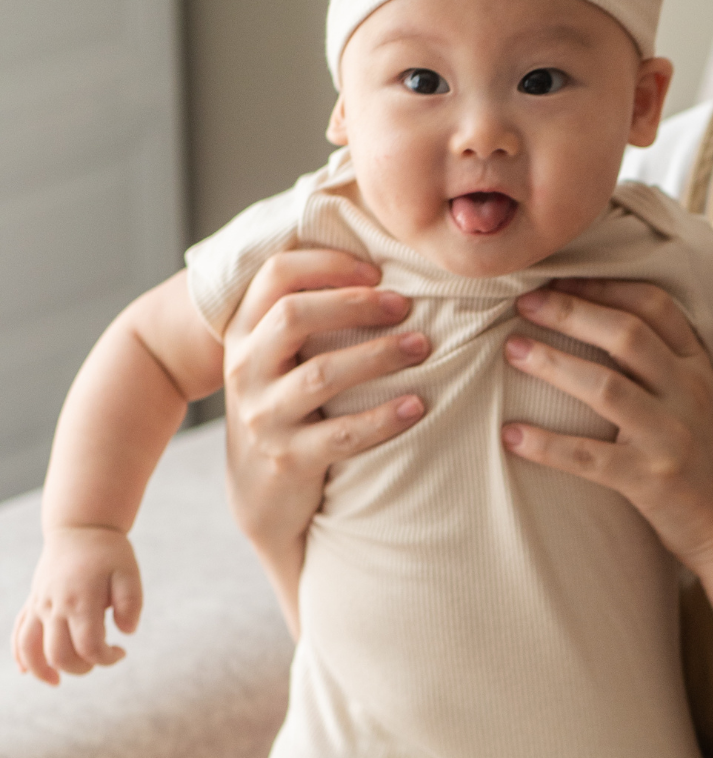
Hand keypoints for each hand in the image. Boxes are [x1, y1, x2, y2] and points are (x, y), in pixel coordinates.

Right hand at [12, 526, 141, 683]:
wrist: (80, 528)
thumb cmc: (109, 553)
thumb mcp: (129, 573)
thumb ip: (131, 603)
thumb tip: (126, 632)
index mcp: (81, 601)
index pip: (89, 647)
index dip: (107, 658)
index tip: (121, 651)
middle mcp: (55, 606)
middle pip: (59, 654)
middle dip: (81, 668)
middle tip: (99, 658)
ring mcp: (40, 605)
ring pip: (30, 648)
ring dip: (43, 670)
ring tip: (57, 681)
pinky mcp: (33, 602)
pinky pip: (19, 633)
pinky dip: (20, 654)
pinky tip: (26, 671)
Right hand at [222, 249, 430, 560]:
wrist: (259, 494)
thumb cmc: (285, 409)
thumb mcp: (277, 359)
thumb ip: (304, 316)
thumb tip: (374, 262)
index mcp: (245, 333)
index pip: (275, 275)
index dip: (328, 264)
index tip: (377, 270)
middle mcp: (246, 369)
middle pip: (294, 316)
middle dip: (356, 304)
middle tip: (405, 305)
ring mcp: (263, 416)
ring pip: (321, 375)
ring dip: (378, 355)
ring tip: (423, 346)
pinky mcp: (289, 458)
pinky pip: (342, 435)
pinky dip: (383, 418)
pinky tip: (418, 406)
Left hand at [500, 279, 712, 572]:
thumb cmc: (709, 462)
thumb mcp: (702, 403)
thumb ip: (666, 367)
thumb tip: (600, 330)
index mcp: (699, 368)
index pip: (655, 307)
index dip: (604, 287)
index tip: (560, 279)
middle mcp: (689, 394)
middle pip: (625, 334)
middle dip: (571, 311)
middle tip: (525, 301)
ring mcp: (671, 438)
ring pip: (604, 387)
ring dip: (552, 363)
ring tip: (512, 350)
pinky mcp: (652, 481)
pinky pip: (588, 457)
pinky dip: (545, 444)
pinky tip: (511, 435)